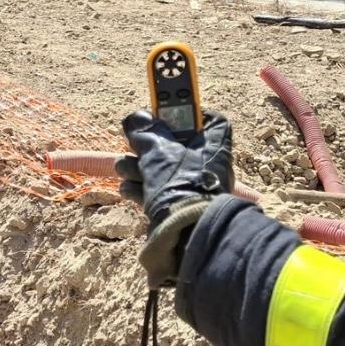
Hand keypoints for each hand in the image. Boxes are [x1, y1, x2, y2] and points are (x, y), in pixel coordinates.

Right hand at [116, 110, 232, 229]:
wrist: (183, 232)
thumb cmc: (181, 185)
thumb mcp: (158, 149)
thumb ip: (144, 130)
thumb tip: (136, 118)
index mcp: (212, 141)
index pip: (202, 116)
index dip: (179, 113)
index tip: (158, 113)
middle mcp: (203, 160)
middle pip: (168, 141)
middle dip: (145, 146)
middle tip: (137, 145)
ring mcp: (187, 182)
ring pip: (155, 165)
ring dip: (136, 168)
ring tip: (132, 173)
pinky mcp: (174, 200)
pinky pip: (152, 186)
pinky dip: (139, 188)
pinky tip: (133, 191)